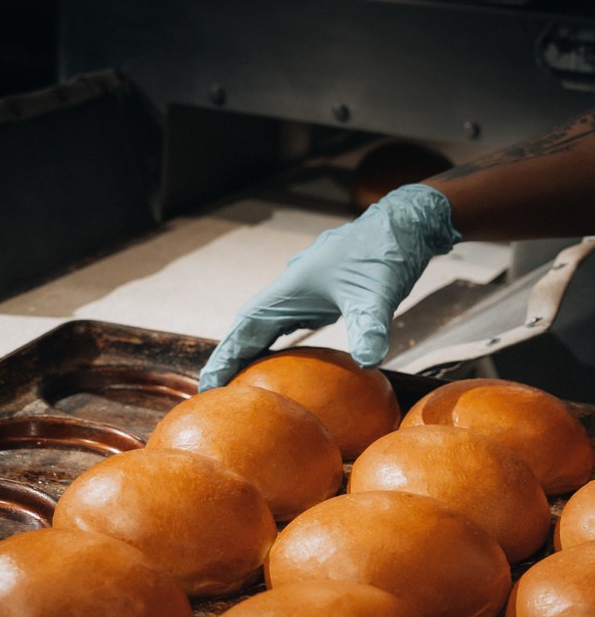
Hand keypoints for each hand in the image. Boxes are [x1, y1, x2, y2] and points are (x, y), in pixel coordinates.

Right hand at [197, 184, 459, 389]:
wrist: (406, 223)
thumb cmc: (386, 253)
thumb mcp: (378, 293)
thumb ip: (370, 327)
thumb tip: (369, 361)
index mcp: (288, 290)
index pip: (245, 329)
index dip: (225, 357)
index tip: (209, 384)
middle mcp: (288, 291)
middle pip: (247, 331)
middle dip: (229, 360)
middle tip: (214, 393)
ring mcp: (302, 293)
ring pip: (264, 328)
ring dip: (248, 353)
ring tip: (237, 383)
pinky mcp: (318, 296)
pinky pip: (286, 325)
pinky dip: (274, 346)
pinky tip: (278, 364)